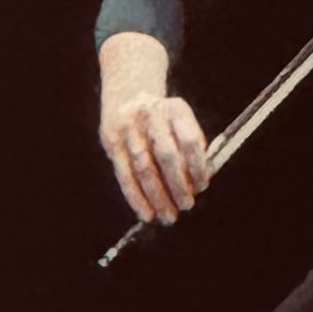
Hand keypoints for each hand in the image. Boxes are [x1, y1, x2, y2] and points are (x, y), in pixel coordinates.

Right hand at [99, 33, 208, 224]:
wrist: (128, 95)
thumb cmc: (165, 119)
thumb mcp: (183, 122)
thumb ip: (194, 149)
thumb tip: (200, 184)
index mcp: (175, 109)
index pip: (190, 141)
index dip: (198, 167)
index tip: (202, 187)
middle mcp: (150, 114)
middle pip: (166, 155)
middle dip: (178, 185)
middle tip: (187, 206)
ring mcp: (128, 126)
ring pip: (143, 168)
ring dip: (157, 196)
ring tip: (168, 216)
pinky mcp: (111, 140)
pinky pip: (124, 174)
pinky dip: (135, 197)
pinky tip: (145, 213)